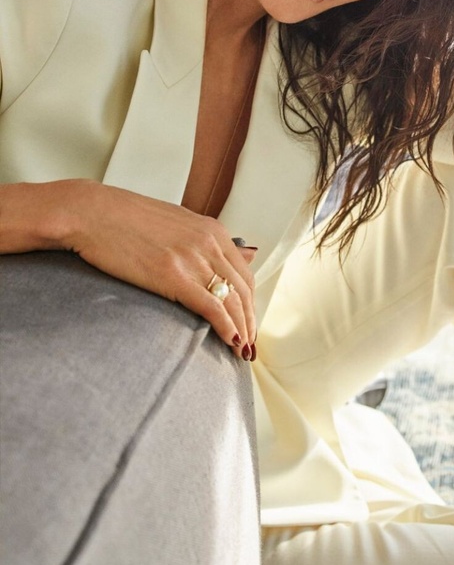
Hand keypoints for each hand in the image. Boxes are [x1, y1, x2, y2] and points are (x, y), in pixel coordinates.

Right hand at [55, 181, 257, 358]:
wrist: (92, 212)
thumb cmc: (127, 219)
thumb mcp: (178, 223)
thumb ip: (210, 242)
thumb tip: (248, 253)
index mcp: (212, 230)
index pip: (244, 273)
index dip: (250, 302)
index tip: (247, 321)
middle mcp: (209, 243)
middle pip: (244, 289)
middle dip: (250, 320)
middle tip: (249, 345)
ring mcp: (193, 259)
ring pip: (232, 301)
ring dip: (242, 329)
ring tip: (242, 351)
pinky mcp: (173, 275)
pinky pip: (211, 306)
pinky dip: (227, 327)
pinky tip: (231, 342)